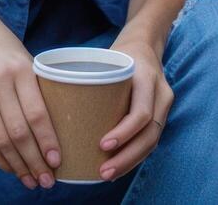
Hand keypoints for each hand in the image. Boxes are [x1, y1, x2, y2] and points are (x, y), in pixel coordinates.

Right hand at [0, 3, 62, 189]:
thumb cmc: (1, 43)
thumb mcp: (24, 57)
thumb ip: (35, 87)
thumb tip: (55, 125)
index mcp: (19, 69)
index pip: (36, 113)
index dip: (47, 141)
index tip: (57, 161)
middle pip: (17, 133)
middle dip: (34, 162)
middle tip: (48, 181)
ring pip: (0, 140)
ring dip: (17, 166)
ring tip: (32, 180)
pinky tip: (11, 168)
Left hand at [98, 37, 172, 181]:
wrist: (145, 43)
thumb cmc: (119, 53)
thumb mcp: (106, 59)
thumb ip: (89, 78)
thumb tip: (52, 102)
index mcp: (147, 77)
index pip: (142, 113)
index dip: (124, 133)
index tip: (102, 144)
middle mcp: (161, 93)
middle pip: (150, 134)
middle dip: (127, 157)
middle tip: (103, 172)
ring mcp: (164, 105)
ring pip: (152, 142)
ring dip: (130, 161)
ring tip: (107, 174)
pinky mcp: (161, 115)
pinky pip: (151, 140)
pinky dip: (134, 155)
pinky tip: (118, 166)